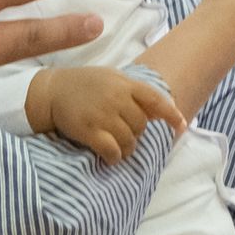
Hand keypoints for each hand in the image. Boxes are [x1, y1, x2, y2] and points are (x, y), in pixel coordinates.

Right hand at [31, 67, 185, 162]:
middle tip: (125, 135)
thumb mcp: (112, 78)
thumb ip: (133, 91)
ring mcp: (103, 115)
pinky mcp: (89, 130)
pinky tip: (110, 157)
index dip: (171, 114)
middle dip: (137, 134)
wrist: (52, 90)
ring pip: (129, 141)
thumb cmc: (85, 84)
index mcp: (126, 84)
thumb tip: (157, 111)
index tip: (182, 127)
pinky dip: (114, 157)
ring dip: (127, 149)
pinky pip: (112, 150)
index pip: (156, 100)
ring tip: (119, 149)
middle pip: (141, 126)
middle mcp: (117, 98)